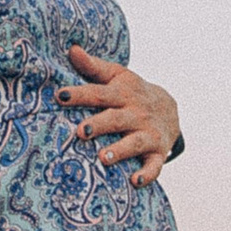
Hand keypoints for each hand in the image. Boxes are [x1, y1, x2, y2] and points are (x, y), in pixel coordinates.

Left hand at [60, 46, 180, 186]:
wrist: (170, 109)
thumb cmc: (132, 93)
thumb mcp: (118, 76)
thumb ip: (93, 66)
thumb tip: (72, 48)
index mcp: (123, 94)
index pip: (99, 92)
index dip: (80, 94)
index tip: (60, 95)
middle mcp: (136, 113)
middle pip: (116, 119)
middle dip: (99, 125)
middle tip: (81, 131)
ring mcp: (148, 133)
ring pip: (134, 143)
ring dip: (119, 151)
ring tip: (102, 158)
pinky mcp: (157, 152)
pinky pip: (153, 165)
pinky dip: (146, 174)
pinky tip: (134, 182)